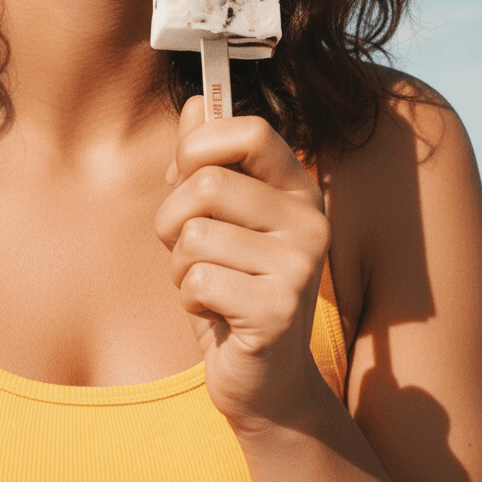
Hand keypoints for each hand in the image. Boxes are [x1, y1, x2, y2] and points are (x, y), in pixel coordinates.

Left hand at [154, 96, 330, 433]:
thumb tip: (196, 101)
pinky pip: (199, 280)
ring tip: (207, 286)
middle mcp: (310, 221)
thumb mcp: (215, 218)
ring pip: (196, 234)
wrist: (262, 380)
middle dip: (172, 217)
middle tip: (186, 247)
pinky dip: (190, 300)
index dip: (201, 144)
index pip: (252, 131)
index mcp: (298, 190)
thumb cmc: (231, 286)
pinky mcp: (280, 310)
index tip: (186, 171)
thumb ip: (205, 160)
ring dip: (180, 265)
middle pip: (208, 183)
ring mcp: (301, 265)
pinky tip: (217, 315)